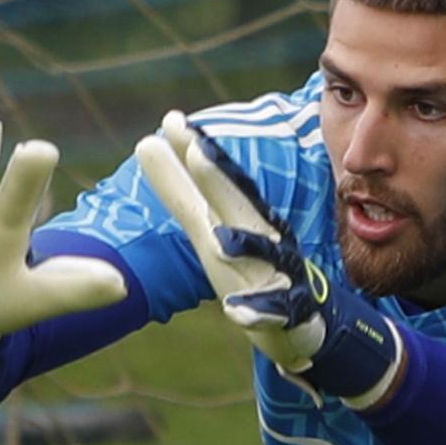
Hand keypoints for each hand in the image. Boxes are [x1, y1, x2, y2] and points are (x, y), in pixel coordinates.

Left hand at [135, 110, 404, 408]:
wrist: (300, 323)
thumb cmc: (249, 267)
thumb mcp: (207, 227)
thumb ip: (177, 188)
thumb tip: (146, 140)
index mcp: (244, 216)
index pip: (220, 179)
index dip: (198, 152)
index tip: (173, 121)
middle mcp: (266, 236)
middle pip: (241, 204)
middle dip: (220, 179)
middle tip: (196, 151)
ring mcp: (281, 273)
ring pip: (267, 255)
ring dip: (245, 245)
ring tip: (218, 240)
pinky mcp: (290, 311)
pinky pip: (276, 310)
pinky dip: (257, 311)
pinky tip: (235, 312)